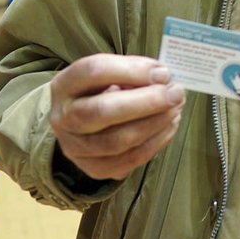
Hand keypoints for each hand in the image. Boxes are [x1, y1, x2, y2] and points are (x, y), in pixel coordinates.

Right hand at [49, 55, 184, 180]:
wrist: (78, 122)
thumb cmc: (100, 90)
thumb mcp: (109, 73)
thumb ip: (132, 72)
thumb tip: (163, 78)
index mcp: (65, 85)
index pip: (94, 71)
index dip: (132, 70)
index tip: (163, 72)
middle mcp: (63, 118)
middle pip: (103, 111)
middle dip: (146, 102)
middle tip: (176, 94)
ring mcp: (75, 148)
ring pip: (117, 141)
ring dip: (154, 124)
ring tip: (176, 109)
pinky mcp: (92, 168)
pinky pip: (128, 161)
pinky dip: (155, 144)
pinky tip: (169, 127)